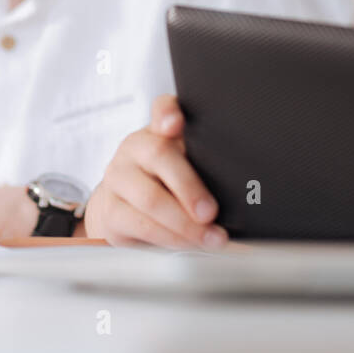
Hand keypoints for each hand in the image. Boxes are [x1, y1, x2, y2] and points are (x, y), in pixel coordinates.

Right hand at [83, 95, 226, 249]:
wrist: (121, 205)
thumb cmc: (163, 182)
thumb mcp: (184, 163)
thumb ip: (205, 158)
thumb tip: (243, 178)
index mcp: (156, 129)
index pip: (162, 108)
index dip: (168, 113)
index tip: (175, 124)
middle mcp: (134, 148)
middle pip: (159, 158)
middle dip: (189, 189)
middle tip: (211, 212)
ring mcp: (117, 178)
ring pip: (150, 199)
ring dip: (185, 224)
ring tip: (210, 238)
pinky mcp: (110, 210)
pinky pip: (141, 225)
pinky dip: (169, 238)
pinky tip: (187, 243)